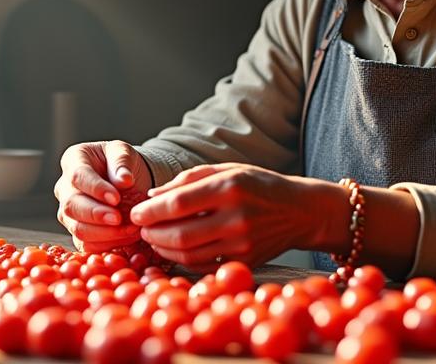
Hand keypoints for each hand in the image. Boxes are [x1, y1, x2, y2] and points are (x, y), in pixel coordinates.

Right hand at [53, 140, 151, 252]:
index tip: (116, 198)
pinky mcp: (78, 231)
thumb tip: (124, 181)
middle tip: (118, 218)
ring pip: (78, 228)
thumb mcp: (124, 152)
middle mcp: (65, 188)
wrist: (124, 180)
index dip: (96, 189)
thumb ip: (122, 162)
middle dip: (96, 215)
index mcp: (73, 161)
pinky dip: (107, 244)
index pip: (78, 176)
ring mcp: (69, 212)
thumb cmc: (120, 163)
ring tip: (130, 229)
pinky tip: (127, 238)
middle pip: (72, 206)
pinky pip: (86, 244)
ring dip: (104, 233)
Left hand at [128, 162, 315, 272]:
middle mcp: (237, 217)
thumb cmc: (258, 185)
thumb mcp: (227, 170)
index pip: (179, 203)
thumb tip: (153, 196)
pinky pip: (204, 266)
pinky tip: (174, 250)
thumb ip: (189, 179)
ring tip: (154, 239)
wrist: (300, 211)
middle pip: (180, 234)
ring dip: (164, 249)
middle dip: (153, 233)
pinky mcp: (246, 261)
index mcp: (230, 187)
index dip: (151, 211)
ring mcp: (243, 243)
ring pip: (189, 254)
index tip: (136, 212)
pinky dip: (183, 260)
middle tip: (141, 229)